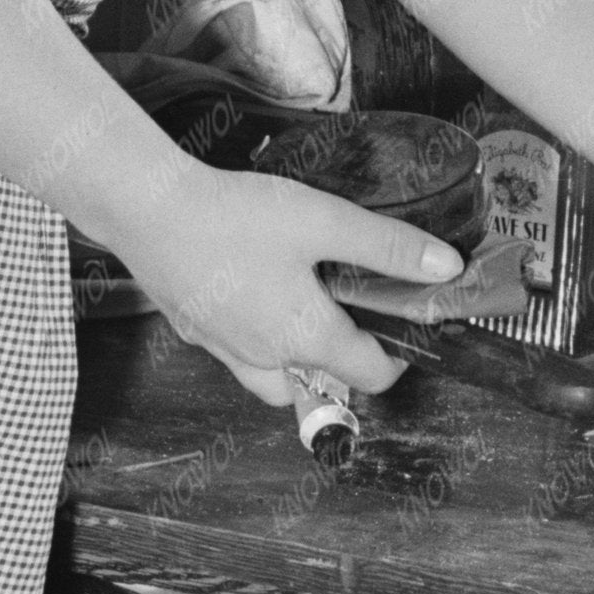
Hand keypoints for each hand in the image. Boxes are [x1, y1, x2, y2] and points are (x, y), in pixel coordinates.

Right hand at [120, 169, 464, 412]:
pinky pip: (236, 353)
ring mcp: (224, 349)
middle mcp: (264, 358)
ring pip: (274, 378)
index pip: (371, 375)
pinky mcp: (195, 330)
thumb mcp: (324, 222)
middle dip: (347, 361)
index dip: (400, 358)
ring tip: (306, 309)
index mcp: (305, 338)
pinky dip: (257, 339)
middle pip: (323, 384)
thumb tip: (446, 268)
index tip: (408, 329)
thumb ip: (388, 247)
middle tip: (356, 312)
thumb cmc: (233, 217)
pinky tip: (255, 293)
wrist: (147, 209)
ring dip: (299, 359)